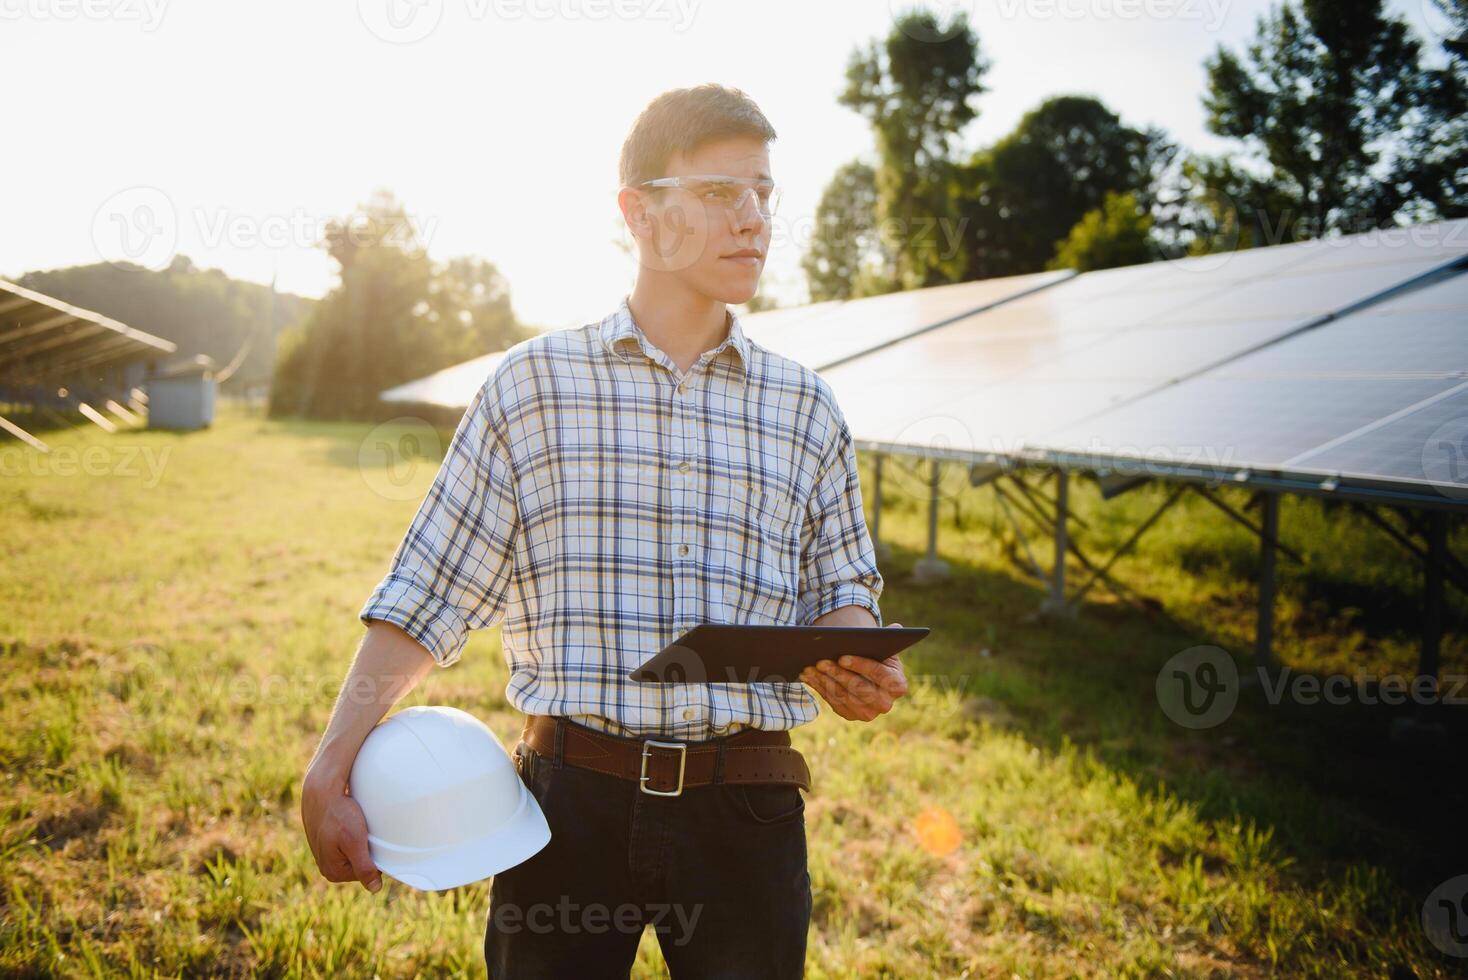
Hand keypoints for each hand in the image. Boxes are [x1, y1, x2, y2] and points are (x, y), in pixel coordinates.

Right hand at [302, 768, 381, 892]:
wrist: (321, 790)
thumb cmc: (338, 814)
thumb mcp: (355, 842)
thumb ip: (364, 867)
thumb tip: (375, 889)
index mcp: (333, 872)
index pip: (368, 873)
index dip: (375, 857)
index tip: (372, 840)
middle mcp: (327, 866)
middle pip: (361, 863)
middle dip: (366, 849)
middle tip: (365, 831)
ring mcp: (325, 853)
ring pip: (354, 851)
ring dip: (360, 840)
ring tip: (357, 825)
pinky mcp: (325, 840)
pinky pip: (346, 841)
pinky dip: (352, 833)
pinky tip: (351, 823)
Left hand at [798, 622, 909, 721]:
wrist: (869, 674)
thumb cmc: (876, 656)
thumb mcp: (883, 647)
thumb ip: (888, 637)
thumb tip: (896, 627)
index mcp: (898, 685)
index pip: (880, 674)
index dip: (860, 665)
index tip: (842, 657)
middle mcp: (885, 704)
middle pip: (859, 688)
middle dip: (837, 673)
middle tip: (819, 662)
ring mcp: (868, 713)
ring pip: (842, 695)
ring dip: (824, 680)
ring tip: (809, 667)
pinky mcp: (851, 715)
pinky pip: (832, 702)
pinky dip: (819, 688)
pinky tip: (809, 677)